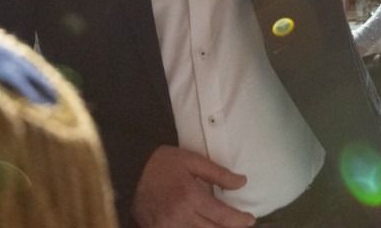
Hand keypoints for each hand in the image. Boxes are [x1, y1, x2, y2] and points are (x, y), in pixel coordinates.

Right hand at [131, 146, 255, 227]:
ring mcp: (168, 227)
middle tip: (239, 224)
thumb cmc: (163, 163)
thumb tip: (242, 182)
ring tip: (222, 225)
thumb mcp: (192, 160)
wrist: (130, 169)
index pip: (223, 217)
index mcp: (191, 197)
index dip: (240, 221)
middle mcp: (181, 217)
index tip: (250, 219)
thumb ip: (218, 173)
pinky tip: (202, 226)